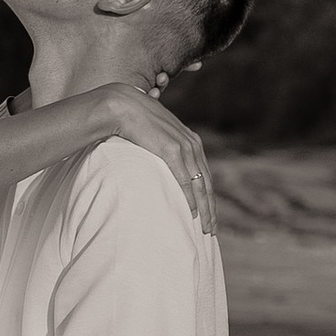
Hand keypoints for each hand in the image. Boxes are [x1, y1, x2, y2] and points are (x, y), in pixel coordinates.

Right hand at [95, 78, 217, 233]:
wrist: (124, 106)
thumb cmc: (136, 120)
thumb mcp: (157, 134)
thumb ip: (164, 145)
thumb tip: (159, 158)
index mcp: (191, 140)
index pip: (204, 174)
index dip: (207, 196)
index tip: (209, 214)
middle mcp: (192, 144)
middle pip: (206, 183)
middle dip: (210, 208)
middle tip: (211, 230)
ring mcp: (184, 147)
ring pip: (200, 185)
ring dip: (204, 209)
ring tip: (205, 227)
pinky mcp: (172, 151)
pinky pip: (185, 181)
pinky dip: (190, 199)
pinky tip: (193, 213)